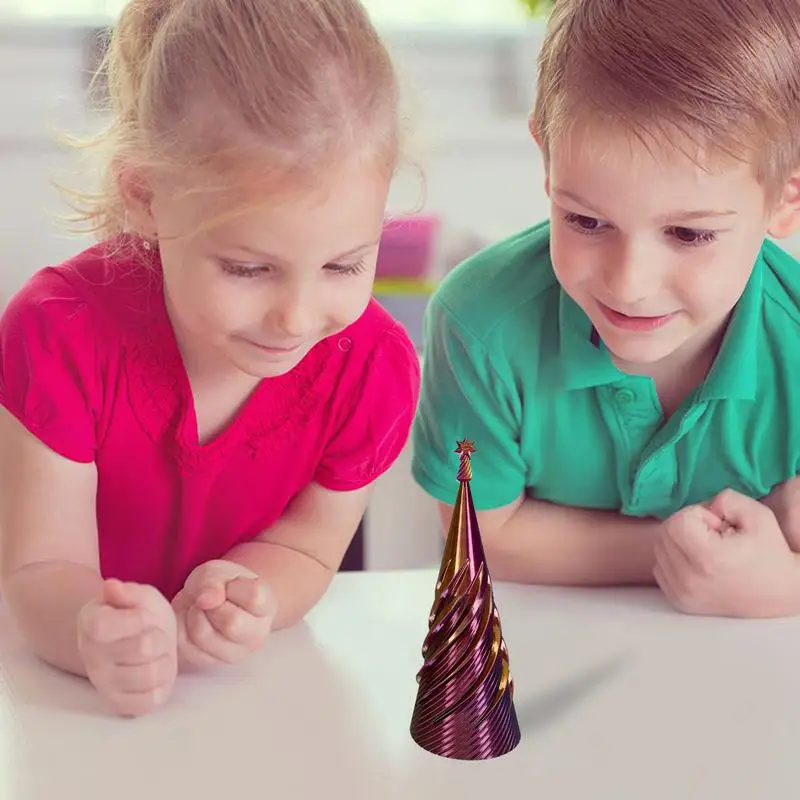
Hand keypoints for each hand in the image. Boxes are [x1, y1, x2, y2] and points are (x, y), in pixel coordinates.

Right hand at [77, 579, 177, 716]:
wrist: (138, 639)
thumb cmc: (138, 614)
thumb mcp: (139, 595)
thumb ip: (127, 592)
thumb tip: (111, 587)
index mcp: (90, 623)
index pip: (106, 627)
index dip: (136, 619)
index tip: (144, 616)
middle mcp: (91, 656)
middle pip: (142, 648)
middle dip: (159, 637)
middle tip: (154, 635)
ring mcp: (103, 683)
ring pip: (150, 675)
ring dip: (165, 661)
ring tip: (157, 654)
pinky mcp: (119, 704)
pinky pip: (149, 701)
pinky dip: (161, 685)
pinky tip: (156, 673)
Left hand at [172, 559, 276, 668]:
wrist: (210, 604)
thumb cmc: (221, 586)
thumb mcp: (218, 571)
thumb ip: (213, 580)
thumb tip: (206, 600)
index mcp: (267, 607)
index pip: (255, 598)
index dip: (234, 587)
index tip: (230, 585)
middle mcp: (256, 635)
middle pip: (232, 623)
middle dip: (212, 604)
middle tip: (211, 599)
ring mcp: (234, 654)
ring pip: (203, 635)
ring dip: (194, 615)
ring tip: (200, 609)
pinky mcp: (208, 663)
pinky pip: (185, 645)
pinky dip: (181, 626)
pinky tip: (191, 621)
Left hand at [654, 489, 799, 617]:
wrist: (780, 594)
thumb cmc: (769, 554)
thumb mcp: (757, 516)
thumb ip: (726, 499)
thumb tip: (704, 506)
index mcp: (708, 559)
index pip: (676, 522)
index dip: (697, 514)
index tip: (718, 525)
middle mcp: (690, 580)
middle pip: (665, 533)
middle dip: (686, 525)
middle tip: (713, 535)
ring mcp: (683, 594)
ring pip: (659, 550)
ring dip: (679, 542)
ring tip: (707, 548)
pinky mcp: (680, 602)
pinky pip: (659, 568)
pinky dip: (674, 559)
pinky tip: (698, 562)